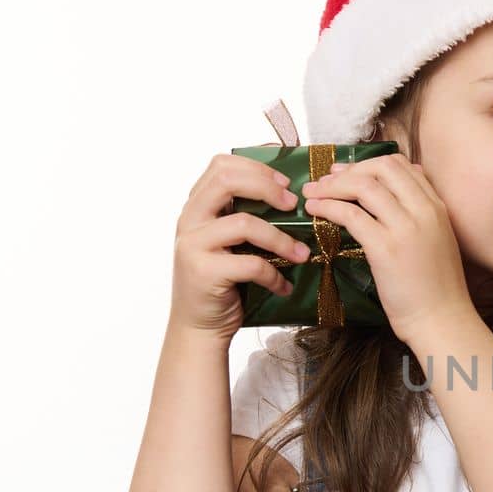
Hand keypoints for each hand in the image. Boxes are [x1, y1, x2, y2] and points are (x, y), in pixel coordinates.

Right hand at [170, 153, 312, 343]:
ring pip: (243, 223)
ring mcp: (194, 245)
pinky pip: (251, 264)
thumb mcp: (230, 241)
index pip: (221, 165)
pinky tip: (284, 286)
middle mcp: (190, 220)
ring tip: (302, 254)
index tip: (286, 184)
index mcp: (197, 206)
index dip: (257, 167)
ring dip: (281, 238)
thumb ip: (246, 214)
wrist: (199, 326)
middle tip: (293, 205)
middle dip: (267, 187)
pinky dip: (274, 275)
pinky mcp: (204, 272)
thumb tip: (290, 191)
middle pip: (227, 181)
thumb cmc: (223, 280)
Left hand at [301, 153, 475, 345]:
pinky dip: (328, 207)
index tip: (346, 172)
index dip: (368, 164)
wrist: (443, 320)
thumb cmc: (438, 288)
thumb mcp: (438, 241)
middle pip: (381, 168)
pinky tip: (316, 212)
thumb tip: (401, 193)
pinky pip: (351, 215)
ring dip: (332, 185)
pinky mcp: (386, 248)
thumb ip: (422, 215)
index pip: (401, 165)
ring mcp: (406, 228)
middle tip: (326, 181)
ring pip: (364, 186)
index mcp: (437, 207)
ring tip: (313, 194)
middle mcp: (424, 210)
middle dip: (349, 170)